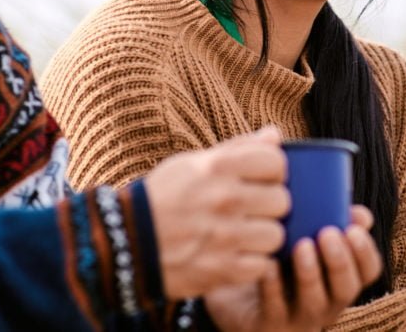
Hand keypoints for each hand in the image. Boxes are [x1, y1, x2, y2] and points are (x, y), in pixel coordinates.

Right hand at [145, 126, 289, 298]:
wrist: (124, 243)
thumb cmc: (161, 198)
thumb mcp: (192, 163)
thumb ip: (238, 148)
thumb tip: (275, 134)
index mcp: (217, 167)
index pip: (276, 162)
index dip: (272, 171)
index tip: (258, 180)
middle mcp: (224, 199)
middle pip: (281, 200)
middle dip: (268, 206)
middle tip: (250, 210)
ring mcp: (224, 237)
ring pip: (276, 235)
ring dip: (262, 237)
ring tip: (242, 235)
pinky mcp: (221, 270)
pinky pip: (262, 266)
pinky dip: (252, 264)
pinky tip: (234, 255)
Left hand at [204, 205, 382, 331]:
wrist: (239, 298)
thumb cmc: (280, 261)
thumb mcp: (306, 239)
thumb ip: (330, 221)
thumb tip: (358, 212)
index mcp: (339, 279)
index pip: (368, 272)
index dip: (365, 252)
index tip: (353, 228)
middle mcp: (326, 302)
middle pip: (346, 289)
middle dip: (340, 261)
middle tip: (328, 233)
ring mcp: (298, 316)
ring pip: (313, 301)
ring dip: (310, 272)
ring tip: (301, 245)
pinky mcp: (269, 322)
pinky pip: (273, 306)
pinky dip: (272, 285)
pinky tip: (268, 264)